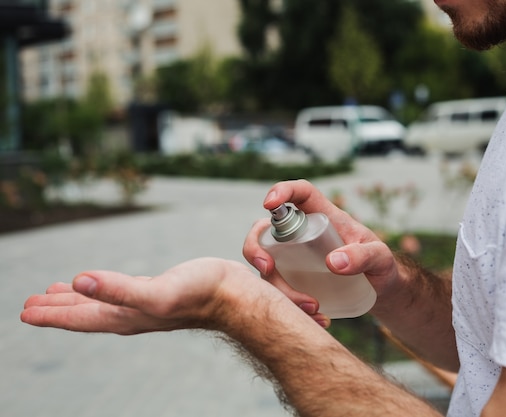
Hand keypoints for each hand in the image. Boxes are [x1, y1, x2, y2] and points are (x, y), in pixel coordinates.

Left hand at [21, 257, 266, 334]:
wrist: (236, 296)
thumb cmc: (202, 295)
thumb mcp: (156, 294)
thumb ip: (117, 289)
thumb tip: (78, 281)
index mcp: (125, 316)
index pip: (79, 318)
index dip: (51, 314)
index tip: (25, 310)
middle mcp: (131, 313)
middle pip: (85, 313)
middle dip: (57, 309)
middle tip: (30, 304)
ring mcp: (145, 304)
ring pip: (101, 303)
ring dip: (78, 300)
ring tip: (58, 292)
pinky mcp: (159, 292)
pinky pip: (120, 292)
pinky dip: (104, 288)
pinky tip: (104, 283)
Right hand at [242, 180, 399, 324]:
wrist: (379, 291)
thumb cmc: (380, 265)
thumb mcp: (380, 259)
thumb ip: (364, 256)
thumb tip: (333, 262)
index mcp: (324, 216)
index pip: (300, 193)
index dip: (281, 191)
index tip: (269, 204)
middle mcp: (303, 234)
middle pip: (265, 231)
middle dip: (255, 248)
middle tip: (267, 269)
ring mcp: (293, 258)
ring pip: (267, 268)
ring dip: (280, 290)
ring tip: (314, 308)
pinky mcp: (292, 280)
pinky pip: (278, 292)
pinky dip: (291, 308)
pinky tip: (319, 318)